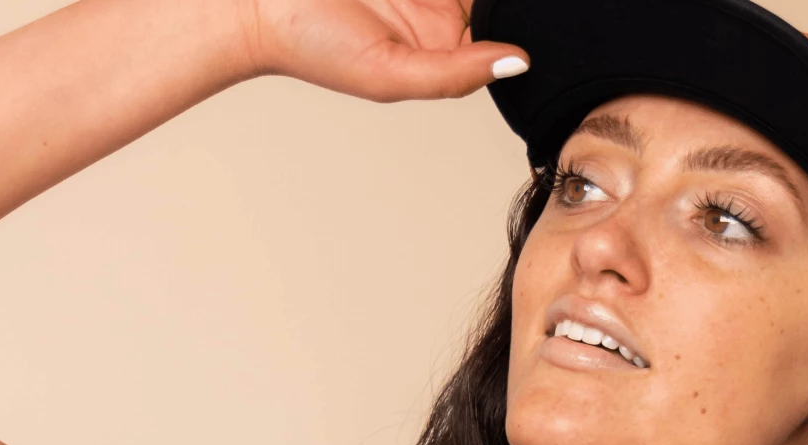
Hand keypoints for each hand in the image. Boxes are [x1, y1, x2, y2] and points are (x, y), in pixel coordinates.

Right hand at [234, 0, 527, 101]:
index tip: (550, 8)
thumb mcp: (391, 75)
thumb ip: (455, 74)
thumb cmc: (315, 48)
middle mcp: (438, 9)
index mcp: (446, 48)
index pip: (502, 28)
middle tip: (515, 2)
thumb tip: (519, 64)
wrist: (257, 4)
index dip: (523, 16)